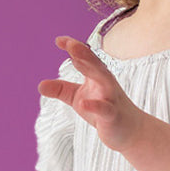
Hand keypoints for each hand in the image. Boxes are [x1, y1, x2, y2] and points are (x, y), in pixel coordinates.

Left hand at [42, 36, 145, 152]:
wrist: (129, 131)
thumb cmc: (102, 110)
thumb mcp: (78, 98)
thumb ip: (61, 90)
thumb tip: (40, 85)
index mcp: (97, 76)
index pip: (85, 58)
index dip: (74, 48)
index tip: (59, 40)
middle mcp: (106, 83)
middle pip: (95, 64)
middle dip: (84, 53)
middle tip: (70, 44)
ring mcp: (111, 98)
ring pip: (104, 80)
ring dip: (92, 70)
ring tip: (76, 60)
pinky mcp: (113, 115)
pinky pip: (105, 109)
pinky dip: (95, 106)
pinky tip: (82, 104)